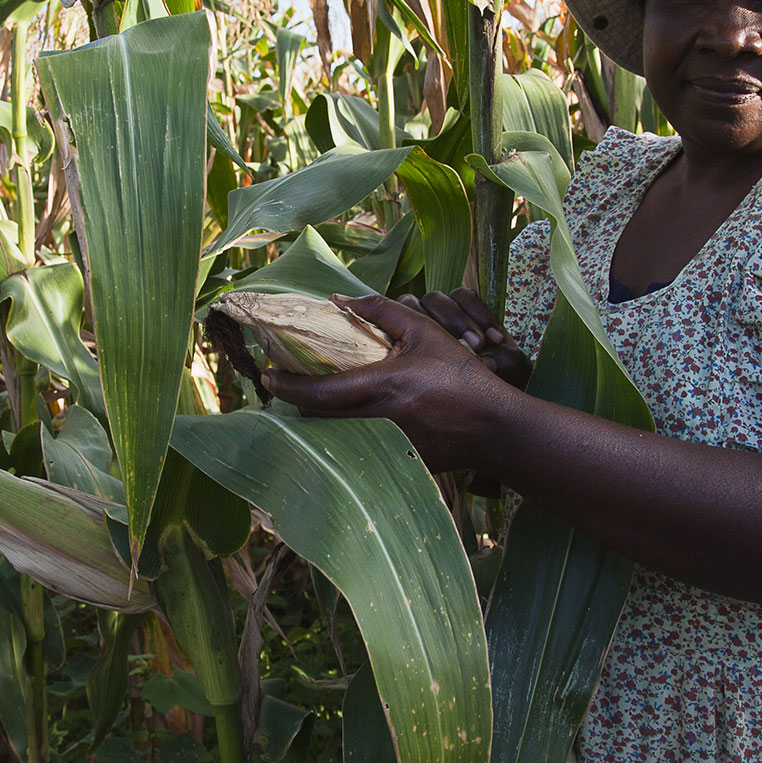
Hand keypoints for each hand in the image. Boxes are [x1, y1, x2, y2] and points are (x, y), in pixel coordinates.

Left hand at [262, 294, 522, 472]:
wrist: (494, 427)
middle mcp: (378, 422)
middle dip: (296, 403)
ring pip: (331, 437)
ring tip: (308, 400)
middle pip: (316, 420)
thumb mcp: (425, 331)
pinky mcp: (395, 462)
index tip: (267, 377)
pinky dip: (341, 434)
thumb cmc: (460, 375)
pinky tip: (341, 419)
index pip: (318, 393)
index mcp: (382, 387)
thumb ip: (382, 311)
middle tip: (284, 385)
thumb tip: (339, 300)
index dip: (286, 387)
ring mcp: (385, 448)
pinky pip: (354, 448)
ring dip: (316, 420)